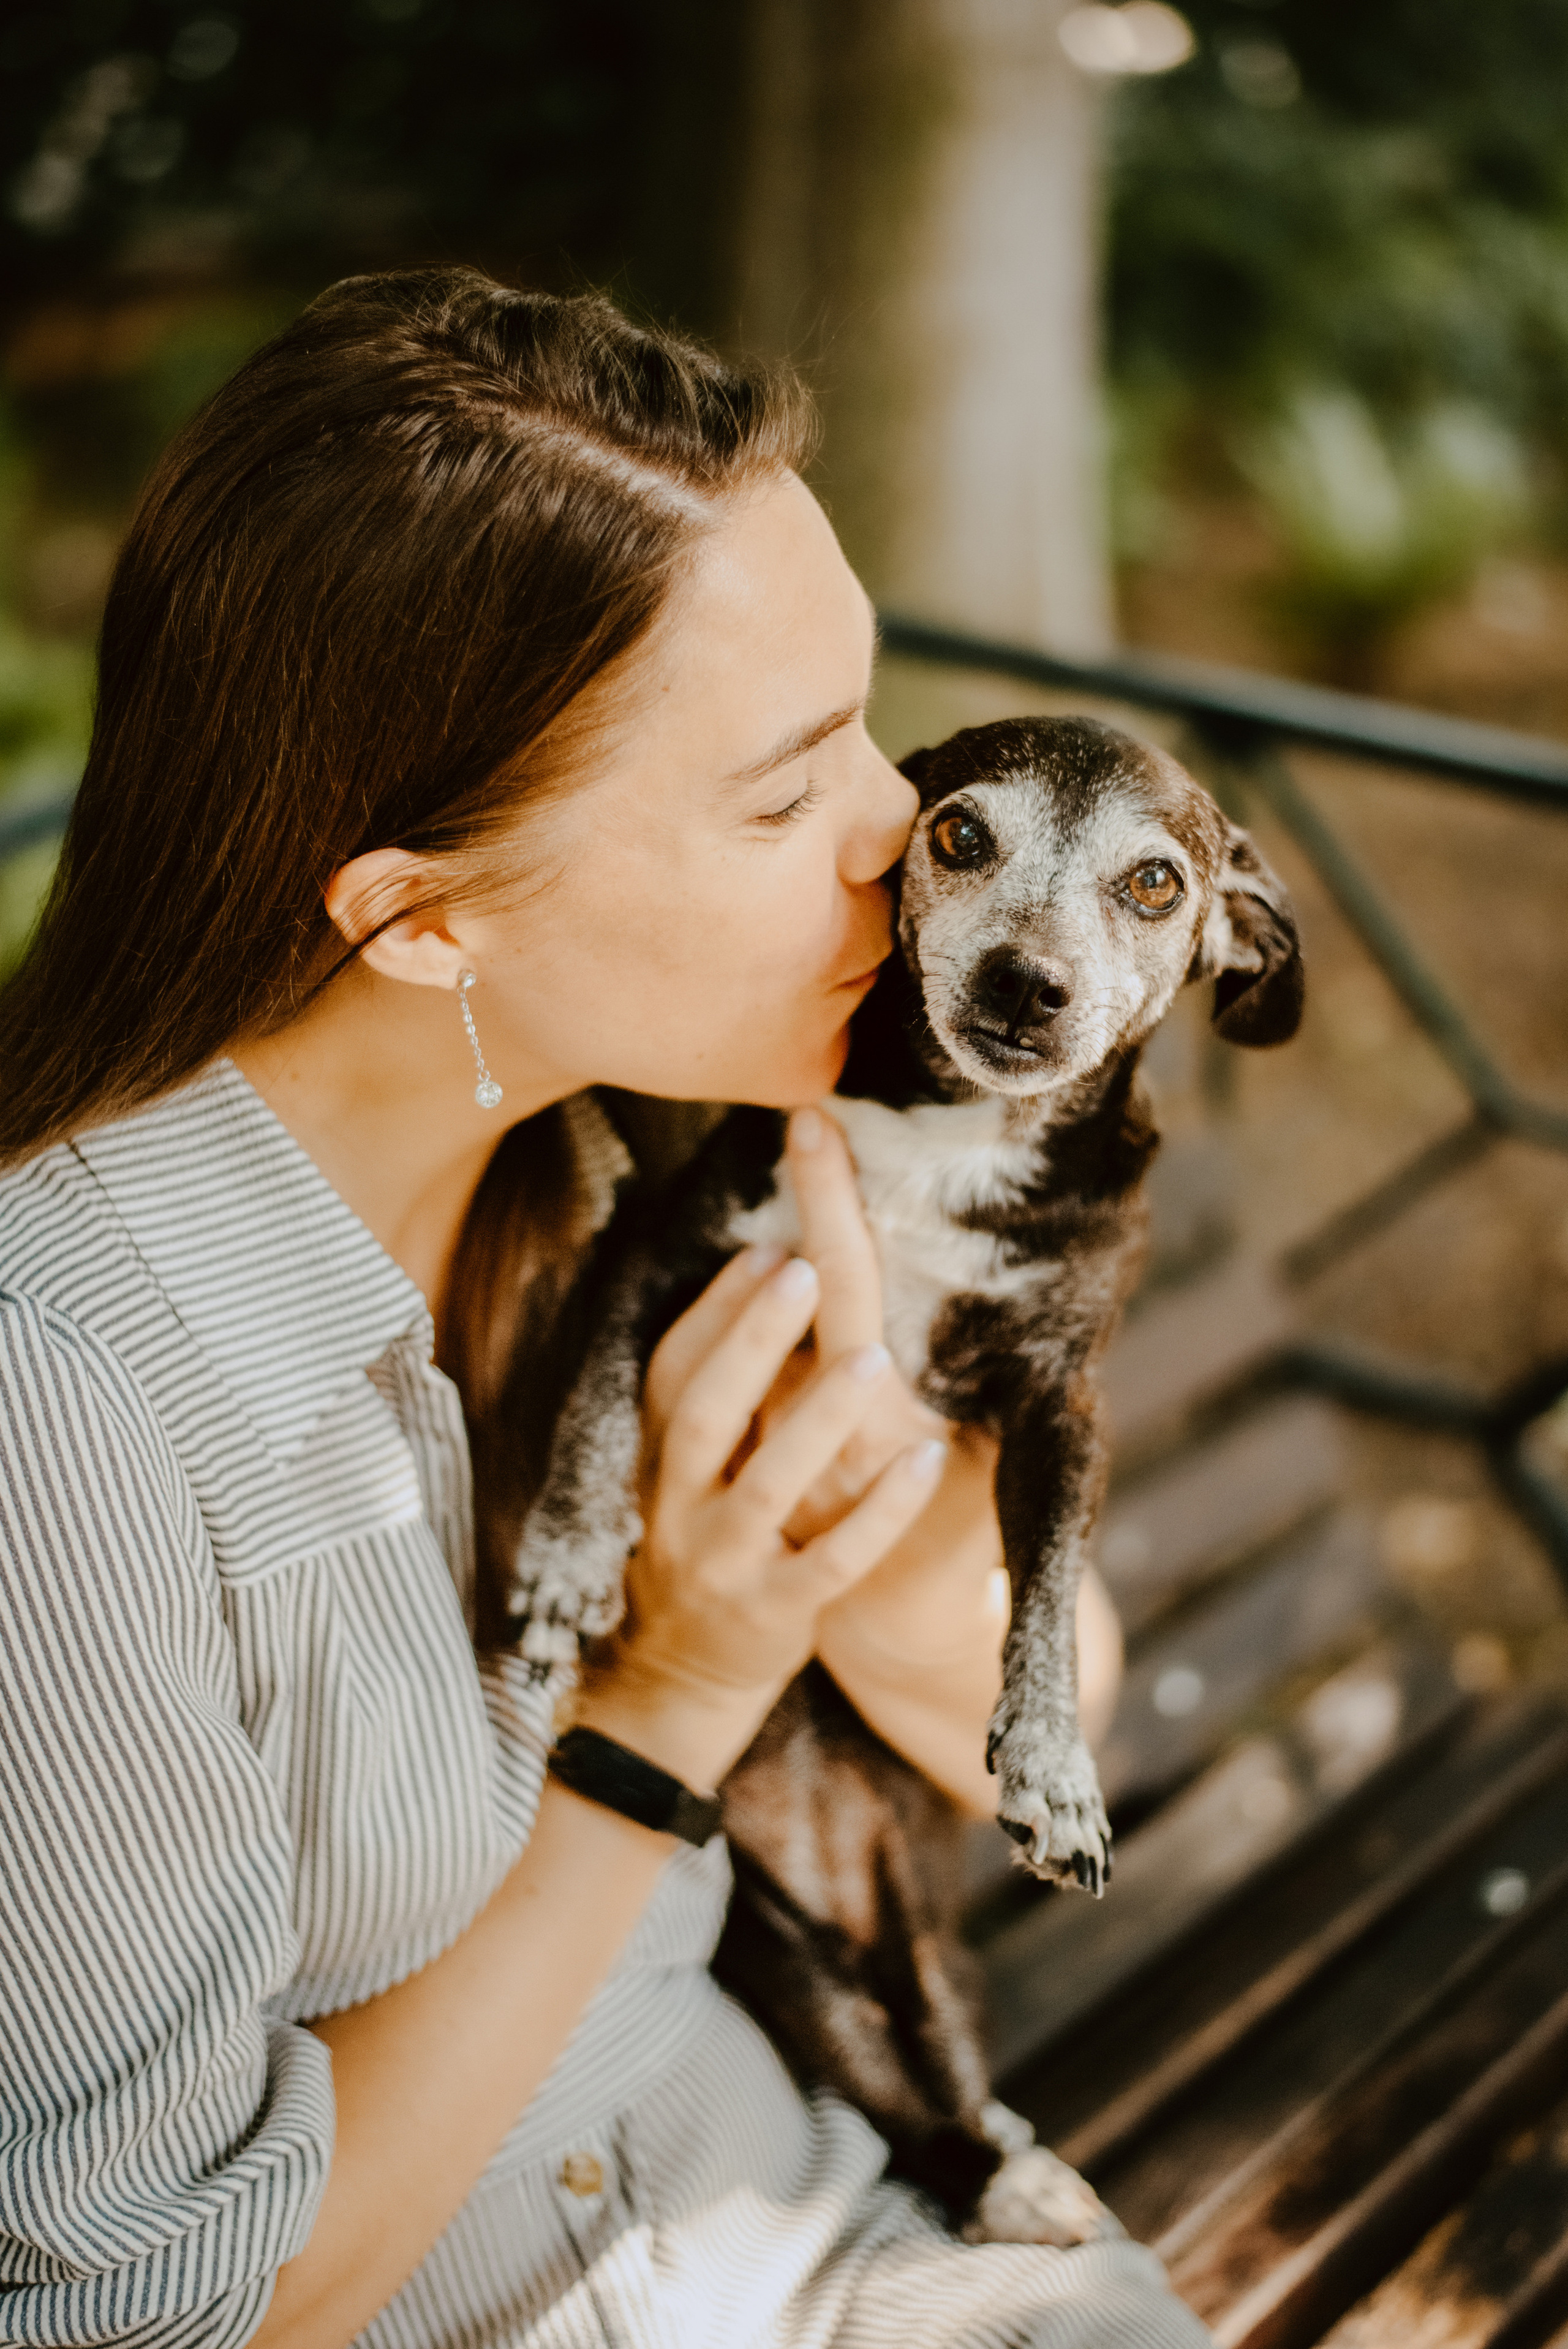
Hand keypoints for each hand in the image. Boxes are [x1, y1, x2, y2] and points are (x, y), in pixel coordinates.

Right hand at [578, 1238, 946, 1788]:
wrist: (683, 1679)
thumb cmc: (709, 1539)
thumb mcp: (690, 1470)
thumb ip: (720, 1398)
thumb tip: (771, 1274)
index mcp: (658, 1459)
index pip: (672, 1370)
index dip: (713, 1309)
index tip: (764, 1246)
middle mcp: (677, 1506)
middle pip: (703, 1412)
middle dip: (751, 1339)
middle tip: (804, 1265)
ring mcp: (724, 1563)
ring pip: (766, 1484)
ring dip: (816, 1418)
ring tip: (871, 1357)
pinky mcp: (775, 1614)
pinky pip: (833, 1560)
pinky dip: (880, 1513)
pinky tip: (928, 1463)